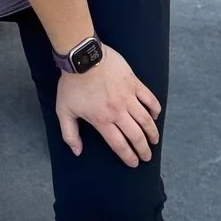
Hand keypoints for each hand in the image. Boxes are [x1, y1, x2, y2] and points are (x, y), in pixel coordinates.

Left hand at [55, 46, 161, 167]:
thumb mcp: (64, 111)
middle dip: (143, 149)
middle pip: (136, 135)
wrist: (82, 57)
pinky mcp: (134, 83)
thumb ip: (70, 134)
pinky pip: (149, 98)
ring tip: (155, 140)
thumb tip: (77, 152)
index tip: (134, 163)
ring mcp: (128, 96)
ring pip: (146, 119)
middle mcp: (118, 111)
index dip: (128, 156)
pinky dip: (155, 108)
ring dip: (152, 132)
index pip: (119, 144)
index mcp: (102, 120)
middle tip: (147, 156)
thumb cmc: (71, 84)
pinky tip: (156, 115)